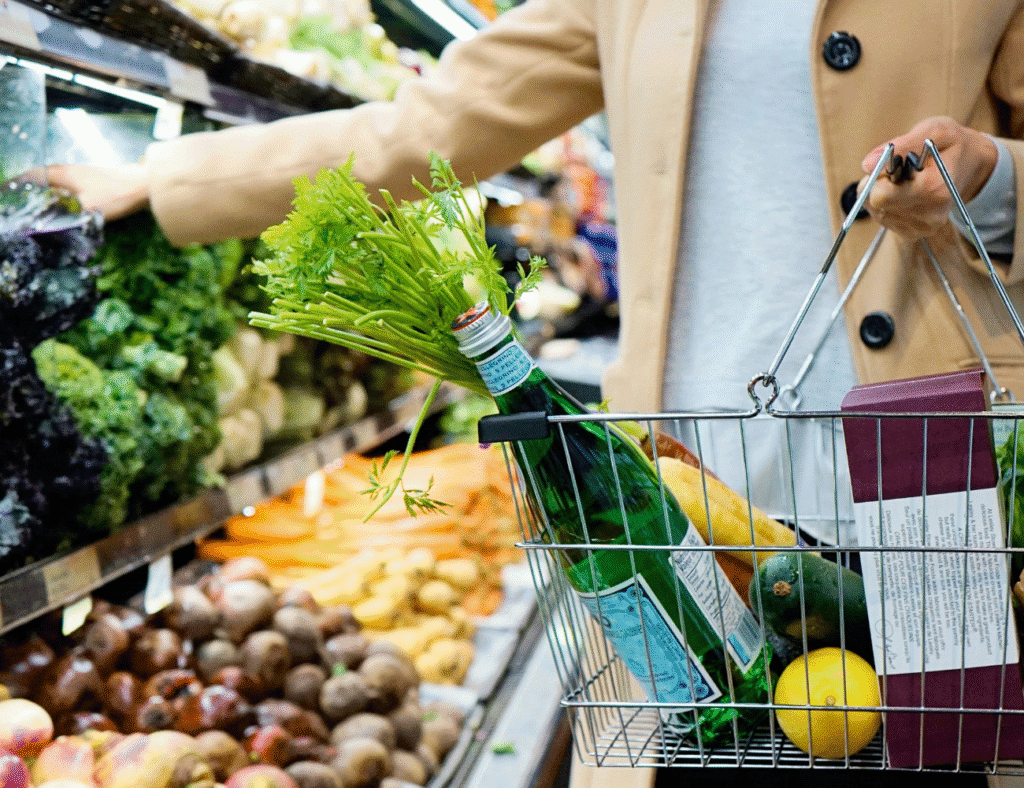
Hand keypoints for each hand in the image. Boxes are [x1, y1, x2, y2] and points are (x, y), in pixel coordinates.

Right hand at [20, 162, 149, 220]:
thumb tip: (46, 226)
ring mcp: (82, 173)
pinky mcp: (93, 179)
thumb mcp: (87, 210)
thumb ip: (65, 218)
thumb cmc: (116, 195)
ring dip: (46, 191)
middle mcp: (69, 170)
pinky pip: (69, 184)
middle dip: (30, 189)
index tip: (9, 194)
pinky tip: (64, 204)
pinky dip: (61, 193)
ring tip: (39, 205)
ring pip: (56, 181)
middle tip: (22, 202)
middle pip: (42, 177)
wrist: (145, 184)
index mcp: (62, 173)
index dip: (18, 184)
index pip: (31, 176)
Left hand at [859, 116, 996, 239]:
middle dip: (878, 184)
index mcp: (934, 189)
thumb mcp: (934, 130)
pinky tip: (904, 193)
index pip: (881, 195)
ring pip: (876, 211)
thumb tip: (867, 164)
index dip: (879, 176)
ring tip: (905, 180)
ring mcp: (922, 227)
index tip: (894, 163)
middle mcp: (929, 214)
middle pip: (875, 204)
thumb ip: (902, 145)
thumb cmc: (951, 144)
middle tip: (898, 170)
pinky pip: (883, 218)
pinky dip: (886, 204)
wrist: (972, 165)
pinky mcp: (914, 233)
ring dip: (882, 193)